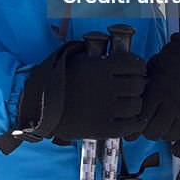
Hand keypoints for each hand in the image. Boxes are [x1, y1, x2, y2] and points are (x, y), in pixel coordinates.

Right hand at [15, 37, 146, 142]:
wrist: (40, 106)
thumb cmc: (60, 80)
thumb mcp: (77, 59)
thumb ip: (100, 56)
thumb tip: (121, 51)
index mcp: (99, 67)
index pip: (135, 64)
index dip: (138, 66)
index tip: (136, 70)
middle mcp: (105, 87)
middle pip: (138, 85)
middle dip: (138, 84)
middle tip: (133, 87)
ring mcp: (104, 110)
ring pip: (136, 106)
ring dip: (135, 103)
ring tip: (128, 102)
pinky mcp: (103, 129)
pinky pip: (129, 126)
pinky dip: (132, 122)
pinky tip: (127, 118)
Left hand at [133, 18, 179, 156]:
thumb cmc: (179, 59)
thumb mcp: (154, 67)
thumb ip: (143, 87)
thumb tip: (130, 103)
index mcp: (158, 89)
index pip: (140, 119)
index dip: (135, 125)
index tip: (134, 128)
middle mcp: (174, 103)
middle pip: (153, 132)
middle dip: (149, 132)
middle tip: (151, 127)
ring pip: (171, 137)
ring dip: (166, 136)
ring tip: (166, 130)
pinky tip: (177, 147)